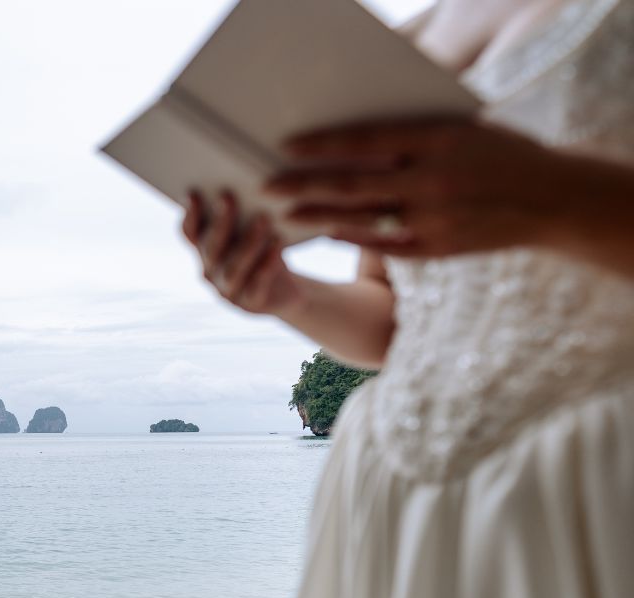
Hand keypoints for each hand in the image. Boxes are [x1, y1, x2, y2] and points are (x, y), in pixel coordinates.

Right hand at [182, 190, 301, 314]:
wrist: (284, 293)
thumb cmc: (265, 252)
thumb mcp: (250, 233)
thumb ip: (242, 215)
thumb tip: (248, 183)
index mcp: (205, 252)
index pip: (189, 234)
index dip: (189, 216)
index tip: (193, 193)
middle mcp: (210, 271)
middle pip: (211, 247)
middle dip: (219, 222)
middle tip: (227, 197)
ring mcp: (228, 290)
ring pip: (233, 266)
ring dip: (247, 242)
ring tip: (262, 219)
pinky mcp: (251, 303)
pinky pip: (258, 281)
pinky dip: (267, 261)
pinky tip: (278, 242)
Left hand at [264, 119, 565, 256]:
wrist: (551, 199)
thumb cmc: (500, 153)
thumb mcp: (461, 128)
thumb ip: (413, 133)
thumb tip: (356, 137)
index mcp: (438, 139)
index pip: (366, 140)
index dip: (323, 144)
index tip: (287, 146)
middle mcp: (432, 179)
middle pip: (353, 183)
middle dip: (304, 184)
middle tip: (268, 185)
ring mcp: (433, 218)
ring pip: (362, 218)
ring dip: (319, 216)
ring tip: (286, 214)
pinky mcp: (436, 247)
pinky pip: (383, 244)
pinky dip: (352, 237)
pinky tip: (327, 231)